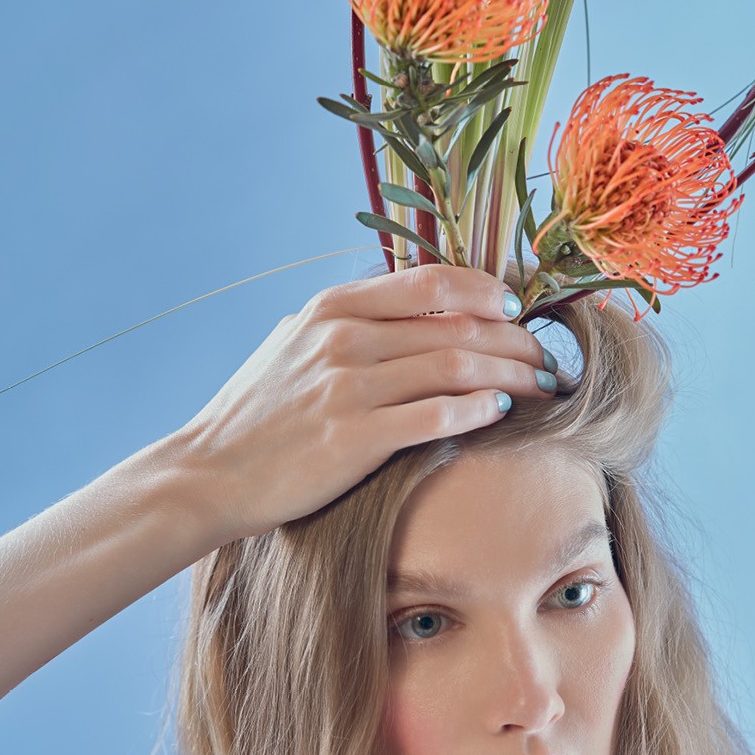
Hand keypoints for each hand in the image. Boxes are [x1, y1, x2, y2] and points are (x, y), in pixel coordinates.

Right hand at [176, 263, 558, 543]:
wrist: (210, 473)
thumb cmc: (256, 412)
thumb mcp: (292, 344)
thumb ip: (344, 320)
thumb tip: (398, 302)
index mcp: (333, 308)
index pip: (432, 281)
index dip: (486, 290)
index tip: (515, 307)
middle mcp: (344, 338)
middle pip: (458, 324)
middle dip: (516, 339)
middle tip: (544, 357)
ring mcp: (349, 388)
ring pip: (458, 367)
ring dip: (512, 375)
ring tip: (540, 387)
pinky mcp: (355, 440)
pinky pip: (437, 417)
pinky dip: (478, 411)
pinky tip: (500, 413)